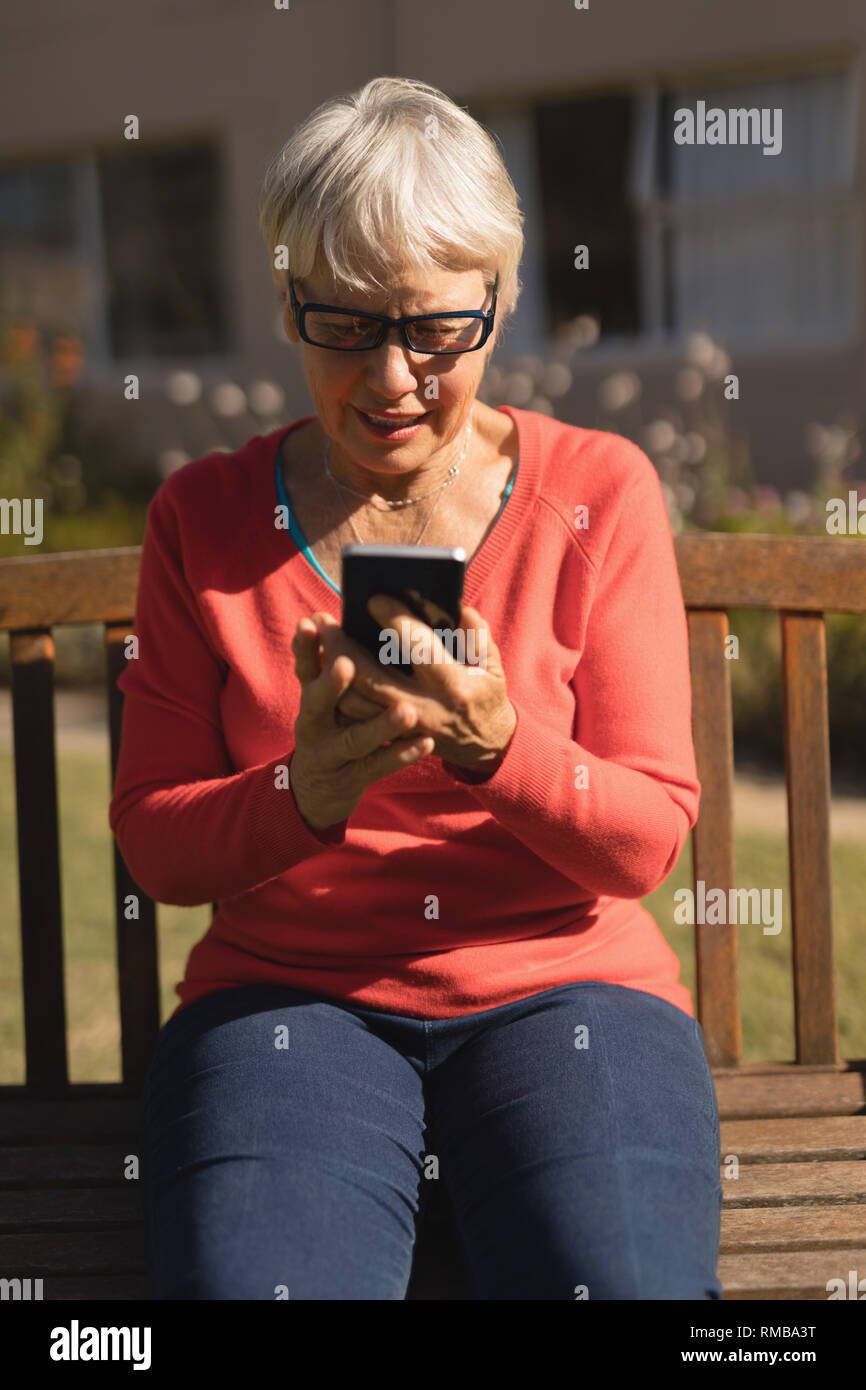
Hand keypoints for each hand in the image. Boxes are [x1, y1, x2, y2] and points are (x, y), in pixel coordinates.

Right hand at [289, 617, 434, 830]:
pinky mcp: (352, 777)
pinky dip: (400, 754)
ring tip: (406, 712)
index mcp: (310, 695)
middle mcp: (314, 723)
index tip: (312, 622)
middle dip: (330, 683)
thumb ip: (325, 658)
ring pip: (355, 739)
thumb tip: (332, 615)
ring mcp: (331, 753)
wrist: (318, 789)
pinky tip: (425, 744)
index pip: (304, 665)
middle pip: (317, 701)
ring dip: (380, 726)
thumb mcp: (320, 695)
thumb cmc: (331, 724)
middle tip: (346, 665)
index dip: (305, 646)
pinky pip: (379, 766)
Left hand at [311, 596, 516, 774]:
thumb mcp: (493, 667)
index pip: (420, 648)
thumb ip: (478, 638)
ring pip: (356, 702)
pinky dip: (337, 692)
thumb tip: (459, 610)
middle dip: (344, 648)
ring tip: (317, 640)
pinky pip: (356, 717)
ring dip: (331, 672)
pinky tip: (324, 666)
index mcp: (454, 685)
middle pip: (372, 677)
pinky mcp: (392, 737)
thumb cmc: (487, 696)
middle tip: (323, 620)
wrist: (486, 747)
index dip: (395, 622)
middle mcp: (425, 708)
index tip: (373, 598)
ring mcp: (404, 727)